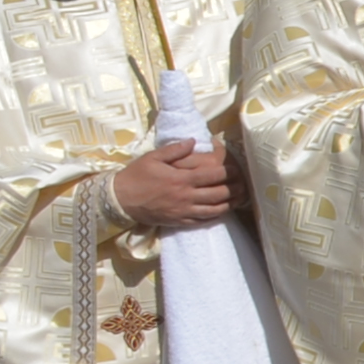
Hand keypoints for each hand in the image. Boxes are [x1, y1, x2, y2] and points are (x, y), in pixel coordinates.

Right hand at [111, 141, 234, 230]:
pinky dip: (214, 216)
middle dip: (234, 189)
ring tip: (238, 198)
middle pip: (218, 194)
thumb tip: (193, 141)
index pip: (213, 176)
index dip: (229, 172)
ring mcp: (183, 211)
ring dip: (229, 204)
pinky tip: (221, 211)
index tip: (237, 169)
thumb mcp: (153, 157)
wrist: (119, 200)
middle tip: (243, 184)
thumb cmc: (136, 176)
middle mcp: (185, 196)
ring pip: (214, 210)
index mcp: (181, 179)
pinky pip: (202, 221)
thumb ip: (175, 149)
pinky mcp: (178, 221)